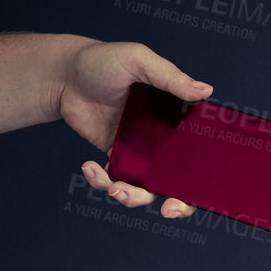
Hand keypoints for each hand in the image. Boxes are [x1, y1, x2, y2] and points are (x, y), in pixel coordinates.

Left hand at [56, 39, 211, 217]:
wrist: (64, 74)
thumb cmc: (103, 61)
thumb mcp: (140, 60)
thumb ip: (171, 78)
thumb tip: (206, 92)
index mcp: (178, 118)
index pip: (200, 153)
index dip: (202, 181)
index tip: (193, 193)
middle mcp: (163, 140)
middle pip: (178, 182)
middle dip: (177, 204)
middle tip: (167, 210)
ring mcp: (139, 152)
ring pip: (145, 189)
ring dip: (132, 198)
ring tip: (115, 190)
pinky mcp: (115, 157)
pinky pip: (115, 180)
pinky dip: (102, 182)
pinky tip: (89, 166)